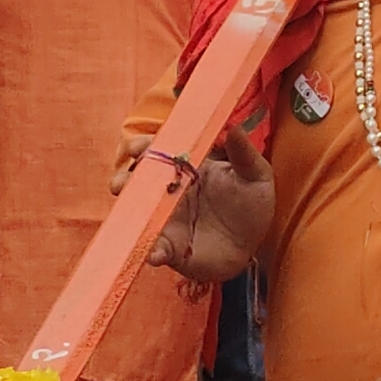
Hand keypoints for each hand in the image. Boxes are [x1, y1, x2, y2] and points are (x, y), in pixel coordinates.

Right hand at [111, 122, 272, 283]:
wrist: (250, 246)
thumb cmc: (251, 205)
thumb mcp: (256, 176)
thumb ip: (244, 155)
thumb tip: (234, 128)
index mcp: (189, 168)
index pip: (162, 151)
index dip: (146, 146)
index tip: (137, 147)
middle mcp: (170, 191)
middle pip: (139, 180)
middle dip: (126, 177)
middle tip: (124, 180)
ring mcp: (165, 219)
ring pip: (136, 211)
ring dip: (127, 209)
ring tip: (128, 209)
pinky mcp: (168, 247)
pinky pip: (153, 248)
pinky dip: (150, 250)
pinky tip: (154, 253)